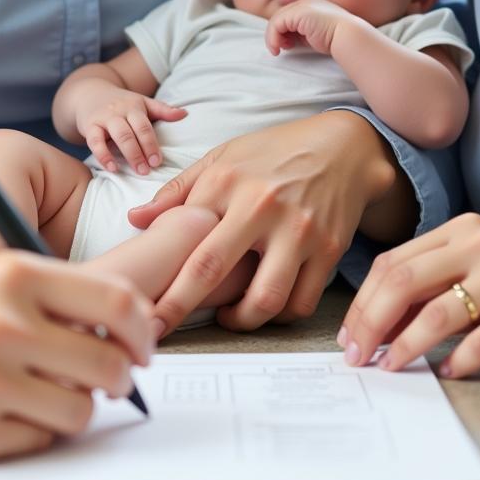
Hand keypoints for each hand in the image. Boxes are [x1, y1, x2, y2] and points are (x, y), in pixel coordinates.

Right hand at [0, 253, 153, 462]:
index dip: (143, 330)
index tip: (143, 347)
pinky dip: (33, 430)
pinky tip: (0, 413)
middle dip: (119, 378)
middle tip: (107, 382)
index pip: (118, 303)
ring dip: (75, 407)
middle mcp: (3, 323)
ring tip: (44, 394)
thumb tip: (130, 329)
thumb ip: (54, 295)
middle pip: (110, 364)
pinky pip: (41, 440)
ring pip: (82, 410)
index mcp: (14, 273)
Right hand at [75, 81, 185, 174]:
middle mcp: (119, 111)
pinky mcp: (89, 126)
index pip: (145, 126)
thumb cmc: (121, 102)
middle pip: (132, 132)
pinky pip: (95, 142)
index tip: (158, 161)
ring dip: (128, 154)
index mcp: (135, 107)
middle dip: (141, 151)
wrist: (89, 93)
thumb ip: (162, 110)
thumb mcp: (142, 102)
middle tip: (149, 170)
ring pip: (117, 136)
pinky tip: (112, 168)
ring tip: (137, 170)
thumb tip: (185, 113)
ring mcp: (104, 118)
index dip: (151, 144)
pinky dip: (103, 155)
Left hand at [128, 111, 396, 335]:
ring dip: (239, 321)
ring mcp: (298, 230)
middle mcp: (261, 206)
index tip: (141, 307)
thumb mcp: (222, 158)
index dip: (159, 278)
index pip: (183, 239)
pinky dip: (280, 316)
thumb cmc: (274, 153)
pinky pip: (301, 302)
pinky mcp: (328, 249)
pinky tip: (264, 306)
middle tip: (158, 331)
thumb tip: (136, 218)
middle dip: (178, 308)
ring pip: (264, 299)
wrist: (343, 148)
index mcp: (227, 182)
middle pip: (212, 270)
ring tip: (227, 316)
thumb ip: (178, 191)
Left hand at [265, 0, 356, 55]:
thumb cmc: (335, 39)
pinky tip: (278, 48)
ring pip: (275, 20)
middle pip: (280, 16)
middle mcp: (305, 2)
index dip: (282, 31)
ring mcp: (301, 6)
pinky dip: (273, 37)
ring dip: (272, 37)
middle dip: (276, 34)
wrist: (348, 36)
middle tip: (279, 48)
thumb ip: (300, 33)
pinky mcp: (297, 13)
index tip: (287, 45)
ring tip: (277, 49)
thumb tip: (285, 40)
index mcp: (311, 5)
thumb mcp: (314, 33)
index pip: (288, 16)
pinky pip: (276, 24)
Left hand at [340, 212, 479, 377]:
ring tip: (389, 368)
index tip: (349, 334)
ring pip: (437, 313)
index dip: (363, 301)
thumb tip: (381, 323)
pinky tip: (447, 374)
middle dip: (370, 323)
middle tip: (356, 356)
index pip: (393, 262)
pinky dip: (458, 362)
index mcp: (461, 230)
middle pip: (403, 283)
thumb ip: (437, 284)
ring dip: (404, 347)